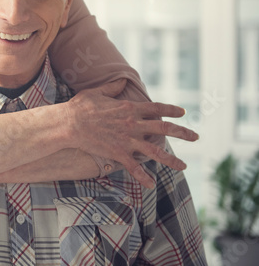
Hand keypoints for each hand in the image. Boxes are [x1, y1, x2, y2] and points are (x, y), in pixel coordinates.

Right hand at [64, 79, 196, 187]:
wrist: (69, 124)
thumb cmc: (81, 106)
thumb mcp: (97, 92)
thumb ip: (112, 87)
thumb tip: (122, 80)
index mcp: (129, 107)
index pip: (156, 108)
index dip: (171, 110)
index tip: (183, 112)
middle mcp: (133, 124)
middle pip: (163, 128)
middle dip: (183, 132)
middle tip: (196, 137)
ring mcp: (127, 140)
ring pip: (155, 151)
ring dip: (172, 159)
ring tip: (183, 166)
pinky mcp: (118, 153)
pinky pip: (135, 168)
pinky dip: (144, 177)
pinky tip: (152, 185)